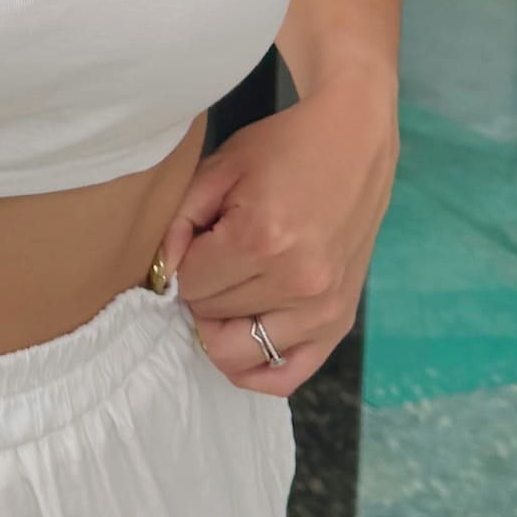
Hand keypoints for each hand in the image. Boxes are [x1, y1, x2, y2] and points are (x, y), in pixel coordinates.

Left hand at [155, 70, 398, 394]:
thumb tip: (163, 271)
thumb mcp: (221, 168)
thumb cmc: (284, 148)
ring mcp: (322, 308)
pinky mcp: (340, 321)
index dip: (182, 264)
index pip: (191, 285)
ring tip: (229, 290)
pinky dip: (255, 369)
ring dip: (222, 325)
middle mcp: (296, 282)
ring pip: (239, 351)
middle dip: (202, 291)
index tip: (195, 243)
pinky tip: (242, 338)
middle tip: (215, 258)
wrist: (353, 141)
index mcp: (261, 239)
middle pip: (212, 318)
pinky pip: (286, 375)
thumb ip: (181, 220)